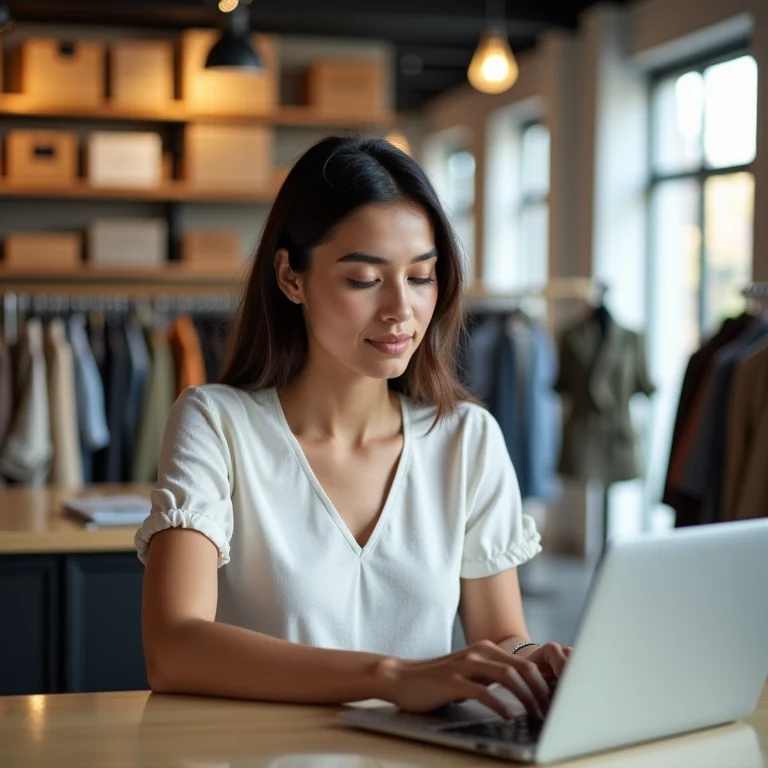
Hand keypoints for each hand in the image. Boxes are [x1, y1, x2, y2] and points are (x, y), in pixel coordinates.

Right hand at [374, 640, 566, 720]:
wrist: (401, 677)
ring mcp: (465, 665)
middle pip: (521, 667)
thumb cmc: (438, 680)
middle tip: (551, 712)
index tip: (555, 701)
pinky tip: (507, 716)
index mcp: (485, 650)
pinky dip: (499, 704)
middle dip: (541, 691)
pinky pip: (482, 691)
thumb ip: (492, 677)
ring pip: (507, 676)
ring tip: (535, 715)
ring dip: (526, 697)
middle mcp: (478, 653)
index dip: (543, 682)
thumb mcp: (469, 675)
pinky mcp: (452, 681)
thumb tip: (525, 692)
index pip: (524, 663)